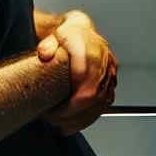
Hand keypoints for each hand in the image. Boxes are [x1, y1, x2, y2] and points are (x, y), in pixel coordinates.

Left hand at [36, 11, 116, 135]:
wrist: (81, 31)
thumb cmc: (66, 35)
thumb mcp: (53, 36)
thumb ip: (48, 45)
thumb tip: (45, 54)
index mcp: (92, 52)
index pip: (87, 85)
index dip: (71, 103)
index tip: (53, 111)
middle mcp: (105, 64)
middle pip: (94, 98)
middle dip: (72, 114)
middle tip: (52, 119)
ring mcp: (110, 75)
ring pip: (101, 105)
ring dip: (80, 119)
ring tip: (59, 124)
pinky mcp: (111, 84)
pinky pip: (104, 105)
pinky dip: (88, 117)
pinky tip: (72, 123)